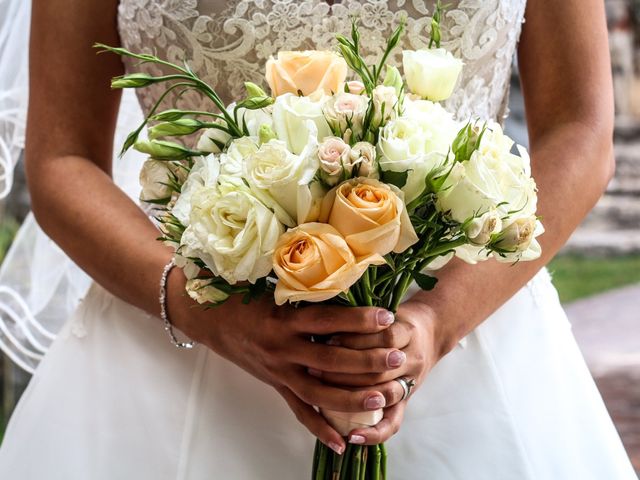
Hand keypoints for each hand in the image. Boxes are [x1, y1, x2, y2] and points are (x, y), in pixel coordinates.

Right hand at [168, 270, 402, 452]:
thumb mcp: (270, 285)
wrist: (208, 319)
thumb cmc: (242, 295)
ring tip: (380, 399)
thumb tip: (341, 268)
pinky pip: (299, 411)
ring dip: (351, 399)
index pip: (326, 320)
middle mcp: (282, 349)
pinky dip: (319, 429)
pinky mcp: (276, 385)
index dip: (357, 320)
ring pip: (319, 393)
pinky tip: (341, 442)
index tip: (386, 316)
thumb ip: (303, 283)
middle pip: (330, 361)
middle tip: (396, 358)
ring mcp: (278, 371)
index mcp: (282, 319)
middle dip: (366, 361)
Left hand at [307, 300, 446, 444]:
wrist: (433, 331)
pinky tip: (353, 437)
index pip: (383, 336)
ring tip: (323, 394)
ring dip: (353, 396)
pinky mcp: (407, 401)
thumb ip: (359, 313)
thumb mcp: (384, 308)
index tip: (326, 338)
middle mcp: (412, 358)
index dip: (354, 339)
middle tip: (313, 370)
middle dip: (345, 370)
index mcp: (407, 330)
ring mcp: (410, 381)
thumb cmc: (398, 318)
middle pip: (380, 367)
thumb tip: (320, 316)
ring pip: (383, 393)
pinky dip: (374, 432)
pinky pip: (393, 422)